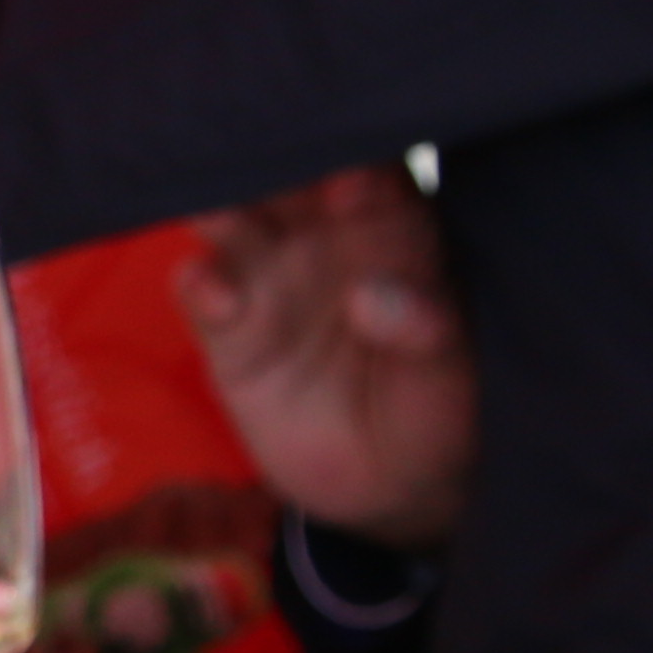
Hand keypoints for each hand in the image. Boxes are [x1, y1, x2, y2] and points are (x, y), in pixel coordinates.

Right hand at [178, 164, 470, 547]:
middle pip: (290, 177)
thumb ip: (425, 333)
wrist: (385, 485)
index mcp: (397, 230)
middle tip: (267, 175)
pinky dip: (200, 284)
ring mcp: (271, 275)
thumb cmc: (437, 412)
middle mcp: (326, 235)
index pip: (376, 175)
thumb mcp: (452, 383)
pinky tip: (217, 298)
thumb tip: (377, 300)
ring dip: (220, 208)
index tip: (353, 183)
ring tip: (216, 214)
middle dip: (274, 167)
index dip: (362, 173)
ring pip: (233, 217)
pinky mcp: (228, 325)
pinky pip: (202, 288)